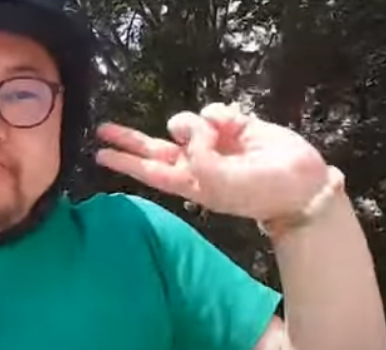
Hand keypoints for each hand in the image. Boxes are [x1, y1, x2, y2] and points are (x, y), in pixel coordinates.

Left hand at [95, 103, 330, 220]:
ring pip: (184, 121)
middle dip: (129, 138)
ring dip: (196, 124)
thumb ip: (197, 155)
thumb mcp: (218, 181)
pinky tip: (235, 126)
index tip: (99, 155)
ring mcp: (212, 142)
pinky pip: (211, 110)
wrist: (299, 181)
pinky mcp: (230, 125)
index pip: (148, 170)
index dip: (124, 162)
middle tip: (102, 129)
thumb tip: (189, 127)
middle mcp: (195, 161)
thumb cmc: (256, 190)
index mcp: (189, 181)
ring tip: (220, 135)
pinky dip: (220, 115)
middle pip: (153, 147)